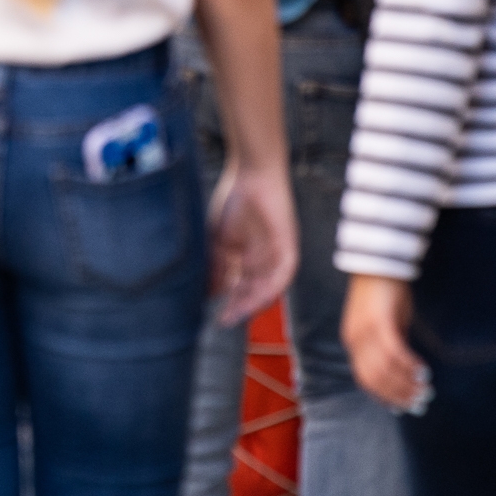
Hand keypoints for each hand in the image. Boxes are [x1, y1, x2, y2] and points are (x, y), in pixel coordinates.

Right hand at [205, 160, 298, 327]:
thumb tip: (207, 292)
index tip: (216, 318)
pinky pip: (283, 274)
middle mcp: (263, 260)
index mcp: (246, 257)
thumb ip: (214, 265)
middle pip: (253, 291)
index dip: (228, 303)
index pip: (239, 287)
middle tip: (225, 321)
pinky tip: (258, 296)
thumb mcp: (217, 238)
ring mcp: (276, 254)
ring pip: (269, 287)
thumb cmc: (232, 200)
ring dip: (255, 302)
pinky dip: (272, 287)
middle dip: (240, 308)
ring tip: (239, 313)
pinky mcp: (288, 248)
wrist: (252, 174)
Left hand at [344, 274, 427, 411]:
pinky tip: (423, 371)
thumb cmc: (384, 295)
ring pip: (385, 368)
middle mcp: (355, 340)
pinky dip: (408, 365)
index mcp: (353, 342)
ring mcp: (365, 331)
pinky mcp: (379, 321)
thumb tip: (404, 371)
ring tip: (425, 390)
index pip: (365, 379)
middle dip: (399, 394)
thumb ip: (390, 347)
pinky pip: (394, 351)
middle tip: (420, 403)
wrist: (377, 263)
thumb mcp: (385, 325)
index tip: (402, 407)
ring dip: (407, 383)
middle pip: (375, 378)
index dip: (384, 396)